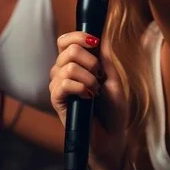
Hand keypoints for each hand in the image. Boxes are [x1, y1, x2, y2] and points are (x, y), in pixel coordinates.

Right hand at [49, 32, 128, 169]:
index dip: (79, 36)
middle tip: (99, 76)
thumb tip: (100, 33)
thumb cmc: (113, 109)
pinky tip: (88, 97)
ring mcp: (58, 86)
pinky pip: (62, 84)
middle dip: (90, 60)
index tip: (95, 42)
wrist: (112, 136)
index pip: (65, 40)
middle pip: (67, 49)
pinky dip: (80, 87)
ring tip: (95, 91)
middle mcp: (62, 72)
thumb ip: (104, 56)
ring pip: (67, 67)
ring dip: (88, 78)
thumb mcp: (113, 78)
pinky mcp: (56, 101)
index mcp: (75, 64)